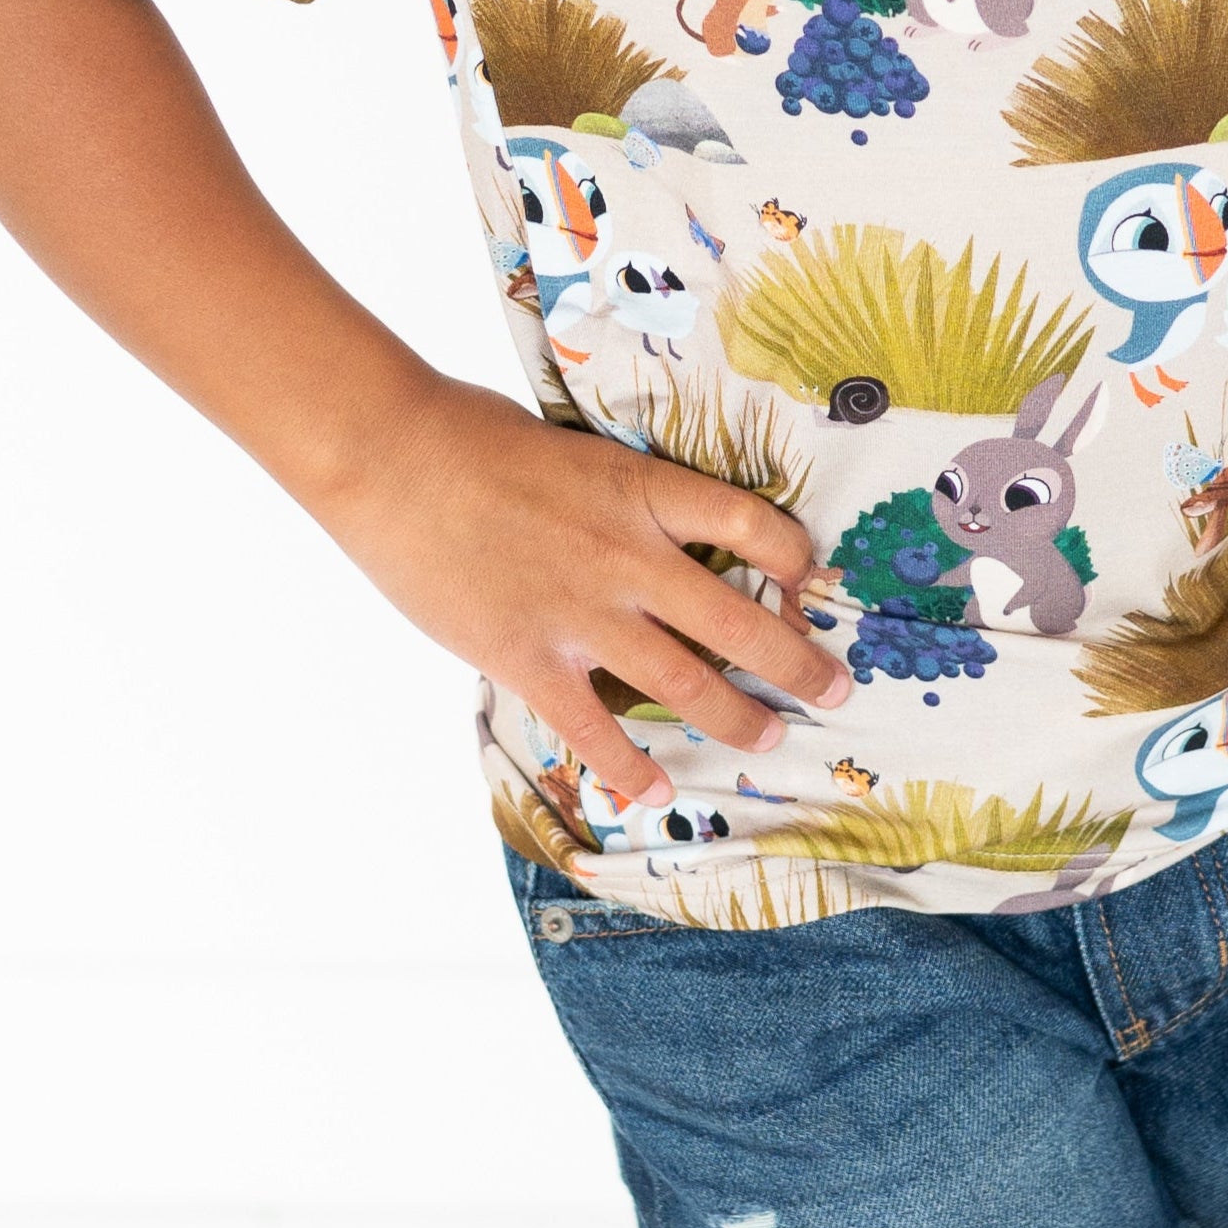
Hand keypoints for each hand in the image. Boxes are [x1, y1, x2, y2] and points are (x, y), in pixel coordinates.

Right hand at [307, 369, 851, 803]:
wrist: (394, 456)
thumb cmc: (471, 434)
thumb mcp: (571, 449)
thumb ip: (613, 495)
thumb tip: (640, 522)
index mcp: (643, 491)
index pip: (752, 523)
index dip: (795, 556)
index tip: (812, 578)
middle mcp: (631, 556)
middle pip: (738, 621)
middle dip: (796, 663)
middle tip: (833, 689)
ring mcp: (583, 614)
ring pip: (684, 684)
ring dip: (735, 718)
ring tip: (769, 740)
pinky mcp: (530, 659)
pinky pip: (596, 730)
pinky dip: (630, 769)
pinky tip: (654, 792)